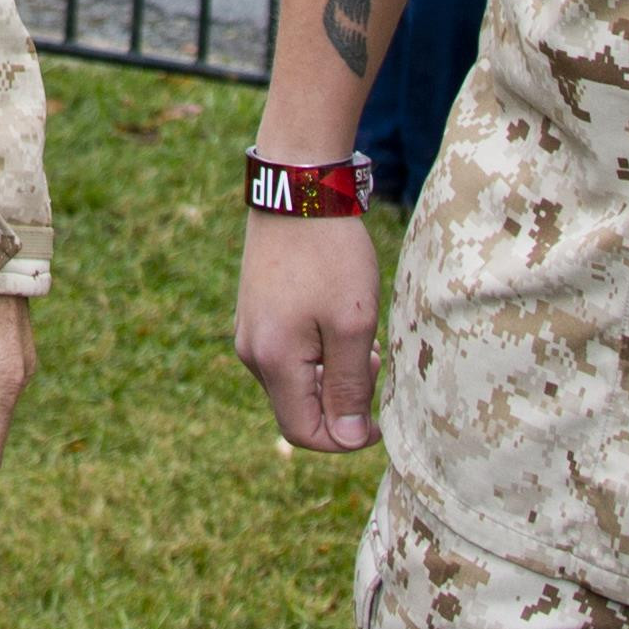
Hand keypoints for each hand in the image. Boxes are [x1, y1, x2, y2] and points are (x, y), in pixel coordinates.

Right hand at [232, 194, 384, 452]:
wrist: (298, 190)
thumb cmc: (330, 256)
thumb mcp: (352, 324)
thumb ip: (350, 386)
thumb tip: (347, 439)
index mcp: (273, 361)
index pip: (304, 432)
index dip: (345, 438)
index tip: (379, 419)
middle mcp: (252, 352)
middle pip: (297, 409)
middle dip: (340, 402)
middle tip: (373, 362)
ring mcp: (249, 331)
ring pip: (295, 382)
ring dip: (331, 376)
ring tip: (359, 336)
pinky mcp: (256, 312)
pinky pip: (287, 356)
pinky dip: (318, 354)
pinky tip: (339, 321)